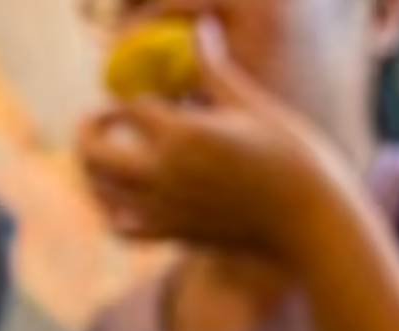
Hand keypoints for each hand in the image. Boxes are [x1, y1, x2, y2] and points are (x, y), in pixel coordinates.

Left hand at [77, 15, 352, 262]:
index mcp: (185, 133)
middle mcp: (164, 173)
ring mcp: (162, 208)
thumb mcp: (251, 104)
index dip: (132, 99)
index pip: (131, 106)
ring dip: (92, 167)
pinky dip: (110, 210)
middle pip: (95, 149)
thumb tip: (201, 26)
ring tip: (105, 153)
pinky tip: (120, 196)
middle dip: (90, 128)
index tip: (141, 97)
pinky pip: (120, 226)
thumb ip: (213, 69)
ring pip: (98, 188)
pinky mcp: (170, 235)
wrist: (308, 220)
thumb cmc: (291, 156)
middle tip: (96, 118)